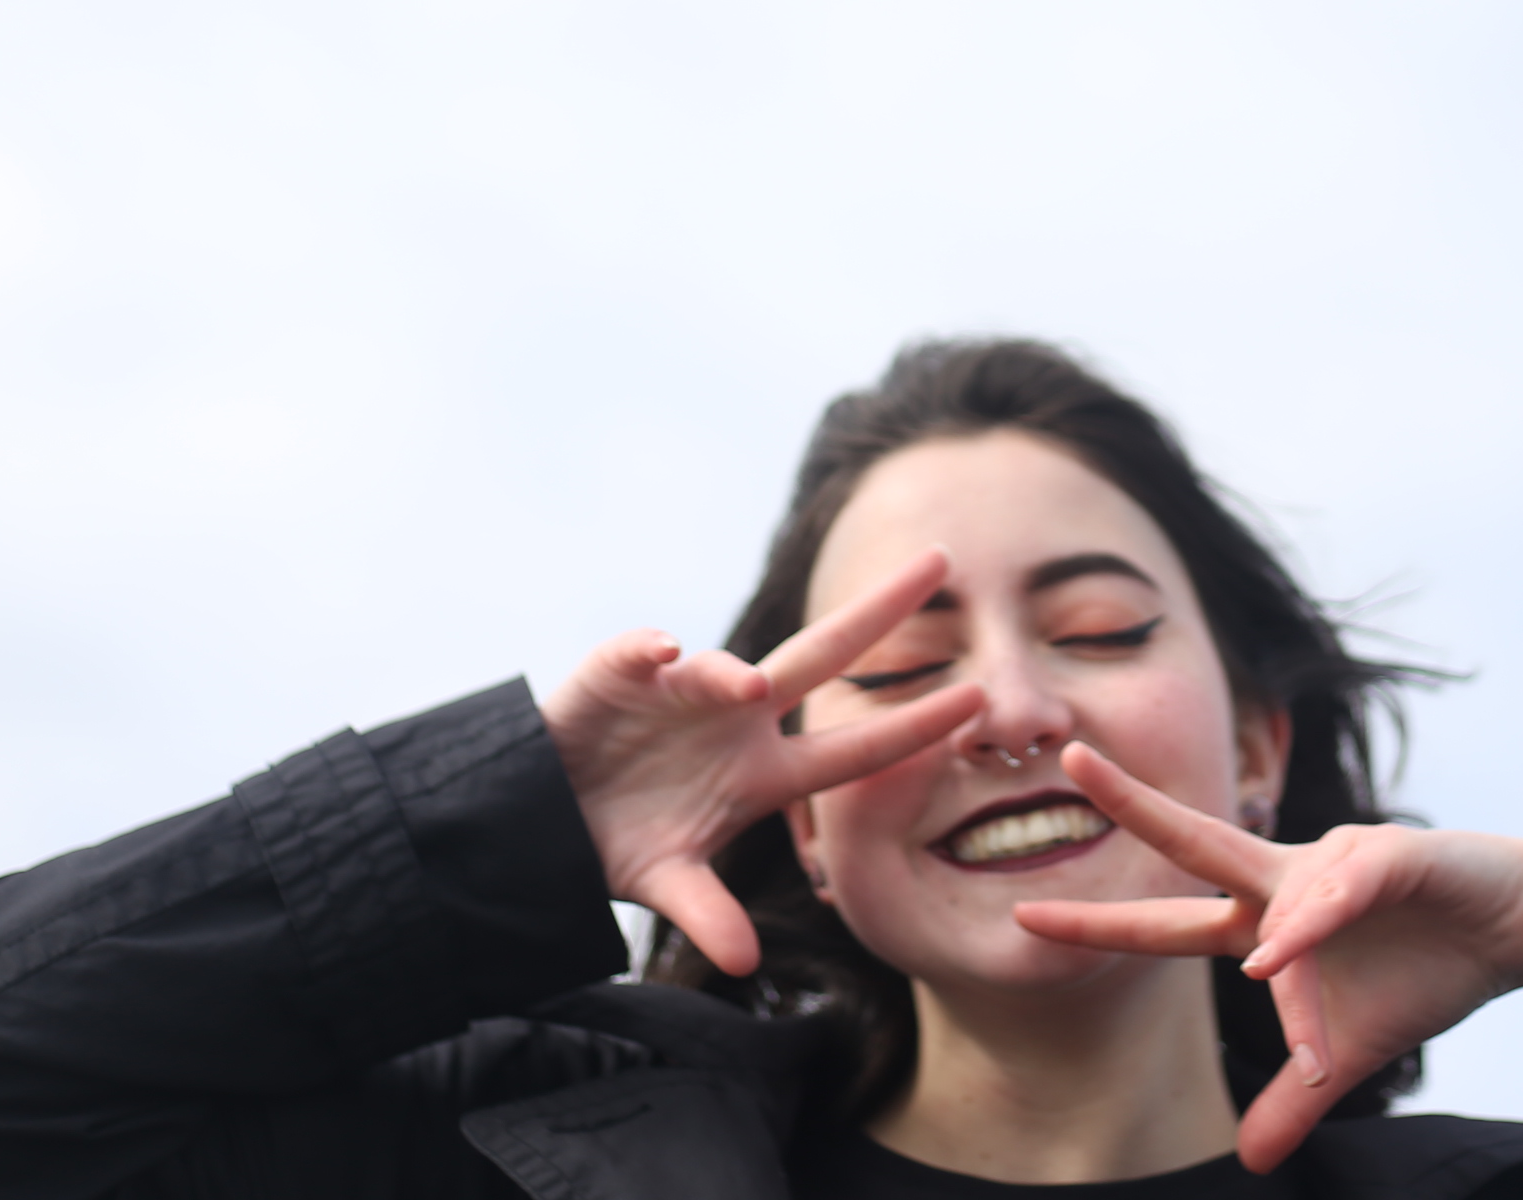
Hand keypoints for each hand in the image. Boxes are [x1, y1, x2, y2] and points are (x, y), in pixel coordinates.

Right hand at [540, 549, 984, 977]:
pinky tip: (660, 654)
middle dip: (881, 610)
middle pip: (821, 657)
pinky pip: (643, 654)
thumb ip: (706, 914)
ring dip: (732, 677)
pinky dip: (650, 651)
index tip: (977, 700)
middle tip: (940, 562)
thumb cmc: (618, 838)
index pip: (855, 748)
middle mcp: (739, 719)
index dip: (913, 726)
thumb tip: (743, 961)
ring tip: (747, 689)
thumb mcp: (666, 881)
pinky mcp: (623, 672)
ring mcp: (685, 690)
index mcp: (764, 773)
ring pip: (725, 670)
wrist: (544, 808)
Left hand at [1012, 744, 1522, 1172]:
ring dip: (1290, 964)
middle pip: (1195, 837)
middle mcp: (1288, 876)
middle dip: (1131, 800)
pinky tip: (1292, 950)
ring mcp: (1339, 857)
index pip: (1168, 921)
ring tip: (1298, 1019)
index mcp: (1266, 919)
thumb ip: (1296, 1097)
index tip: (1024, 913)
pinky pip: (1346, 885)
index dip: (1101, 922)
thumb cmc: (1430, 967)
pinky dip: (1318, 920)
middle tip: (1066, 757)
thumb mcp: (1349, 1054)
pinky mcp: (1395, 854)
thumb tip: (1249, 1160)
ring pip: (1286, 904)